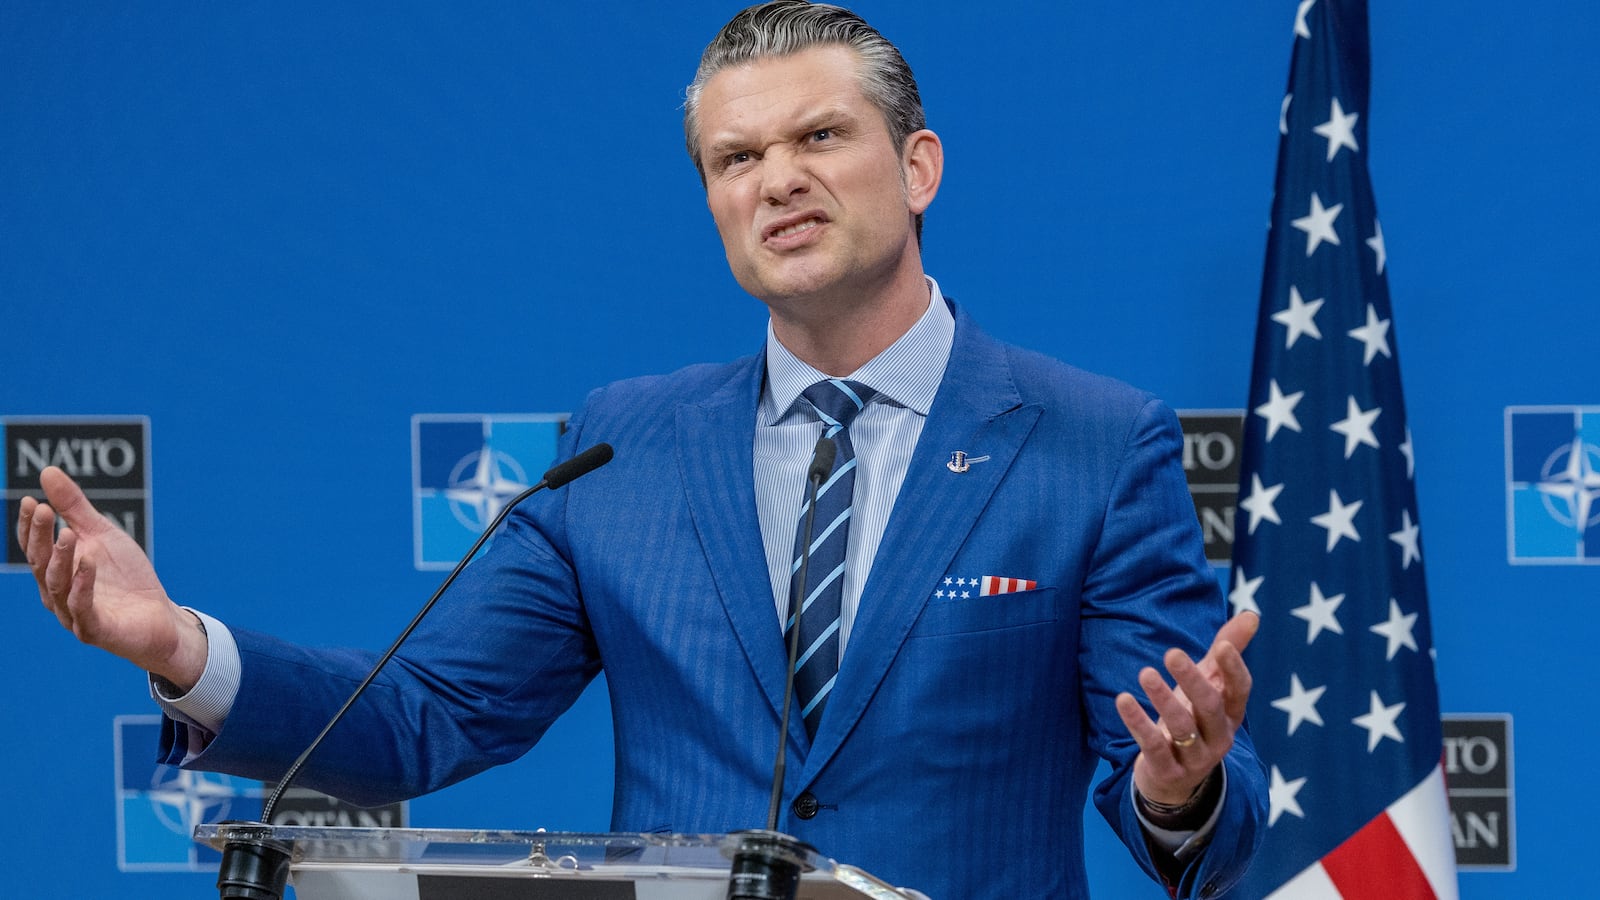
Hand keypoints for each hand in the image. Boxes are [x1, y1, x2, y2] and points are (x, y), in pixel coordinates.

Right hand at [16, 466, 207, 688]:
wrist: (159, 617)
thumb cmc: (126, 577)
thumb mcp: (103, 535)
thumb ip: (75, 508)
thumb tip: (47, 472)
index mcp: (56, 571)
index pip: (35, 547)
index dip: (30, 526)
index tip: (32, 500)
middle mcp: (57, 593)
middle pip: (41, 564)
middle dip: (40, 536)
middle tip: (44, 509)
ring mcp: (73, 614)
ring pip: (58, 585)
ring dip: (61, 558)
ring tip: (68, 533)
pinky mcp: (95, 630)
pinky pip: (83, 607)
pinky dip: (83, 583)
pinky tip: (88, 561)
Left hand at [1115, 611, 1257, 806]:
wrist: (1175, 779)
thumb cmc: (1194, 718)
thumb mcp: (1210, 685)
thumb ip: (1228, 649)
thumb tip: (1252, 614)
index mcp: (1231, 713)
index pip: (1240, 690)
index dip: (1234, 669)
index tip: (1222, 645)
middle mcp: (1218, 736)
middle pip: (1209, 707)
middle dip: (1192, 680)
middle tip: (1171, 652)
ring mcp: (1194, 757)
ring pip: (1182, 728)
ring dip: (1163, 699)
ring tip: (1145, 673)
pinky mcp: (1168, 770)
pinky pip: (1153, 746)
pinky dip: (1138, 722)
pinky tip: (1123, 699)